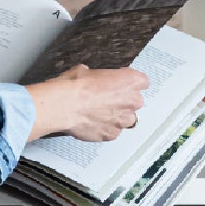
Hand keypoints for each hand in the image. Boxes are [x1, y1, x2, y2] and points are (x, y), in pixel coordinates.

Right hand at [24, 66, 148, 143]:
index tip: (120, 85)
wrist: (62, 106)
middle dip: (123, 102)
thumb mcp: (86, 70)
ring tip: (99, 114)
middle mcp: (132, 101)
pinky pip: (113, 132)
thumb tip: (91, 78)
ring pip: (126, 120)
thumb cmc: (74, 86)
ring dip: (116, 117)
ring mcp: (123, 120)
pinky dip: (105, 129)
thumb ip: (98, 77)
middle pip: (135, 102)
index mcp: (131, 81)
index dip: (128, 83)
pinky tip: (93, 123)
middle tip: (106, 100)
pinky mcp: (112, 134)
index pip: (142, 82)